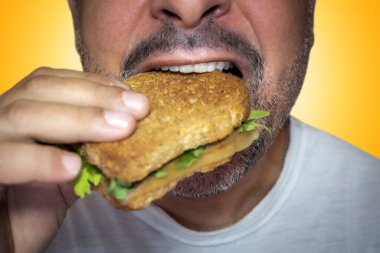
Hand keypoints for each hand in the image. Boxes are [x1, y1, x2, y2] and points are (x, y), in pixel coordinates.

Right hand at [0, 67, 149, 251]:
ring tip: (122, 128)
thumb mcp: (69, 170)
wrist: (5, 242)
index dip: (94, 85)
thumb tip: (134, 130)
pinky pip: (5, 159)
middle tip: (138, 109)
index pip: (54, 83)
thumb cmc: (35, 206)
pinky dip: (41, 160)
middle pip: (41, 91)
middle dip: (96, 97)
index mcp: (20, 113)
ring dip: (80, 119)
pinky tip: (74, 167)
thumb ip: (90, 148)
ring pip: (23, 116)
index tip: (131, 96)